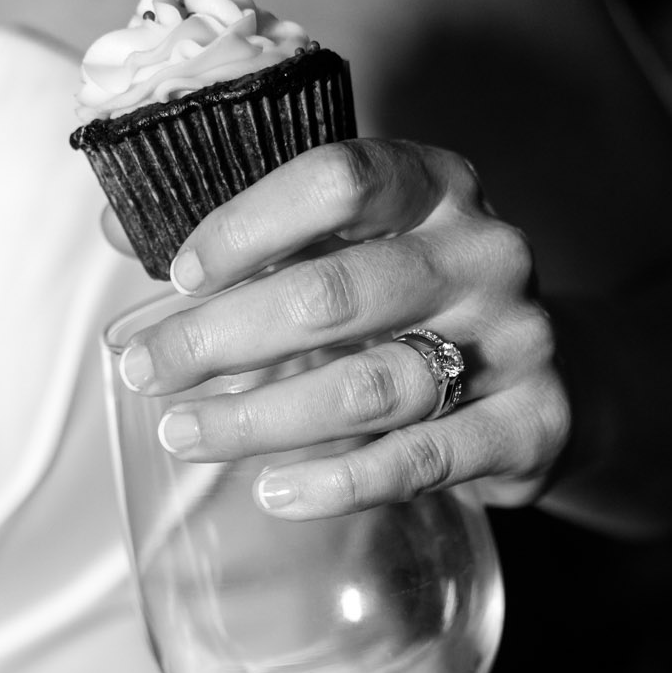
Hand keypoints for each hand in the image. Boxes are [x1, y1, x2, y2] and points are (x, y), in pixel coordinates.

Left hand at [112, 139, 568, 518]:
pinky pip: (417, 461)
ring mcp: (516, 340)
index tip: (178, 275)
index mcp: (437, 185)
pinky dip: (336, 482)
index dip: (248, 224)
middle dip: (222, 337)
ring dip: (261, 419)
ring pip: (370, 384)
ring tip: (186, 436)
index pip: (338, 179)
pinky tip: (274, 492)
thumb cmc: (419, 309)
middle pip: (338, 291)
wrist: (556, 381)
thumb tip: (114, 229)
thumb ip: (246, 245)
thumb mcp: (349, 255)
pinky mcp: (530, 426)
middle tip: (146, 372)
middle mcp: (485, 252)